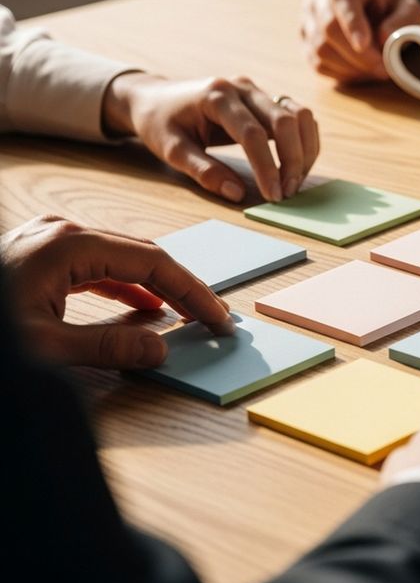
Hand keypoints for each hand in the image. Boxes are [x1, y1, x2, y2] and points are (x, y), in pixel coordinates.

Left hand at [1, 215, 233, 368]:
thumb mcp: (45, 346)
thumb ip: (107, 345)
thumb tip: (160, 349)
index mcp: (68, 246)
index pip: (153, 262)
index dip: (192, 292)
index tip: (218, 319)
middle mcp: (61, 233)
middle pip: (142, 253)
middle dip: (181, 287)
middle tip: (211, 319)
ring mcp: (47, 240)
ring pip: (121, 257)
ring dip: (155, 286)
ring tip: (184, 314)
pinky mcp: (37, 255)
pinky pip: (96, 265)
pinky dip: (125, 285)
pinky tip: (141, 307)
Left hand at [102, 73, 318, 202]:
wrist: (155, 97)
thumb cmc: (160, 123)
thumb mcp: (171, 149)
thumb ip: (204, 171)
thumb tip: (237, 194)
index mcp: (216, 96)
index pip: (252, 133)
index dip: (267, 167)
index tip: (273, 195)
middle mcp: (242, 88)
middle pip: (285, 120)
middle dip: (293, 160)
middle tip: (287, 193)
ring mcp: (258, 91)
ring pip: (300, 115)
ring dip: (305, 150)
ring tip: (294, 181)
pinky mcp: (267, 99)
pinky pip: (299, 117)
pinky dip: (305, 142)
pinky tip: (295, 166)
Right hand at [302, 0, 419, 82]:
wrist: (373, 4)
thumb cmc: (391, 4)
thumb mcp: (408, 6)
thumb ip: (402, 20)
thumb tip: (384, 38)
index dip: (352, 24)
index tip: (364, 45)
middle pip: (328, 27)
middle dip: (357, 55)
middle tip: (383, 68)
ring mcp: (309, 16)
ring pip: (319, 48)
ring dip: (350, 67)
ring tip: (375, 70)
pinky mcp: (306, 37)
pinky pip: (317, 62)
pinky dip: (340, 73)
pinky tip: (360, 72)